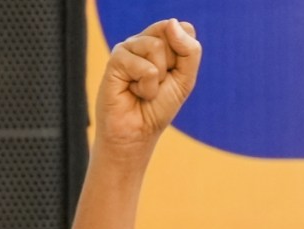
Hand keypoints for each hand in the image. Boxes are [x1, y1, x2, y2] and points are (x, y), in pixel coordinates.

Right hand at [94, 19, 201, 153]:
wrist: (137, 131)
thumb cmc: (160, 106)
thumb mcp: (185, 79)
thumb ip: (189, 50)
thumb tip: (172, 22)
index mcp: (162, 42)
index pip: (185, 30)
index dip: (186, 55)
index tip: (175, 74)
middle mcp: (143, 41)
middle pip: (171, 35)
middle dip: (172, 66)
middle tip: (159, 83)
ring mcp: (128, 48)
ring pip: (156, 47)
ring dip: (157, 78)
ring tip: (145, 89)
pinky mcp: (115, 59)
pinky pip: (144, 67)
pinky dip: (146, 86)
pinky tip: (134, 92)